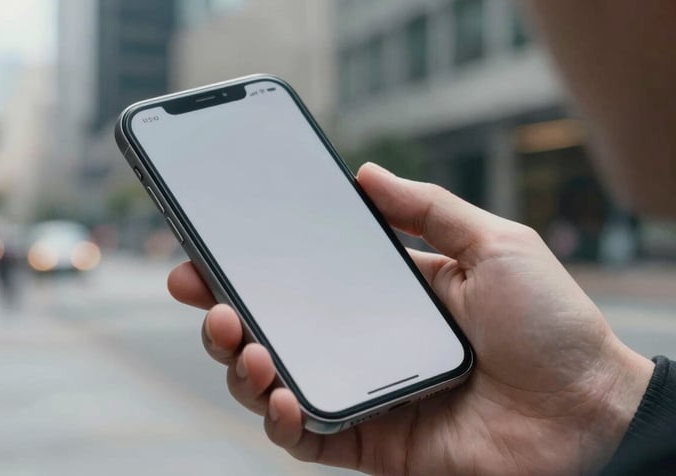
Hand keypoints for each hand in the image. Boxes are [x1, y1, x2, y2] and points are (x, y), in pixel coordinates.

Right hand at [167, 163, 652, 474]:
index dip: (253, 266)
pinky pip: (305, 437)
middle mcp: (365, 344)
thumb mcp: (495, 245)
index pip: (304, 279)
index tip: (209, 247)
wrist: (588, 415)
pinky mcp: (370, 441)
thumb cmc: (551, 326)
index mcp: (387, 297)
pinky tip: (279, 395)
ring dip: (240, 363)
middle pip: (275, 329)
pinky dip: (279, 420)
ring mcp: (363, 393)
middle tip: (199, 289)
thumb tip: (366, 173)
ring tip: (241, 341)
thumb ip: (429, 209)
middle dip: (224, 312)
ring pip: (274, 383)